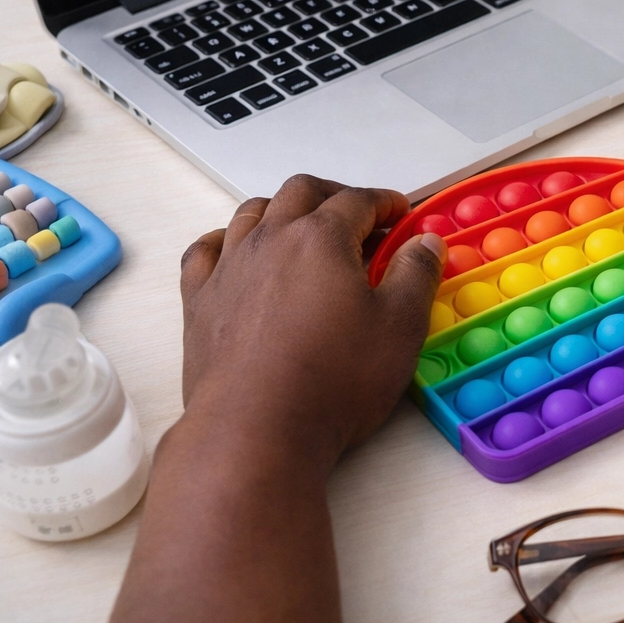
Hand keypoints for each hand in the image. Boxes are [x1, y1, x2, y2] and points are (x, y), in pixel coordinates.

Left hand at [103, 176, 445, 622]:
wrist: (256, 429)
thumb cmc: (335, 379)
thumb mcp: (400, 327)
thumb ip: (416, 274)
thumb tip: (424, 241)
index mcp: (322, 238)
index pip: (358, 201)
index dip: (385, 202)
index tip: (401, 213)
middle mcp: (270, 239)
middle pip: (300, 193)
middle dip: (333, 195)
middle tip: (357, 215)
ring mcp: (228, 267)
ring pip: (251, 213)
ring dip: (282, 210)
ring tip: (302, 229)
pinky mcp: (199, 301)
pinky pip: (205, 250)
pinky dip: (225, 240)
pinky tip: (236, 251)